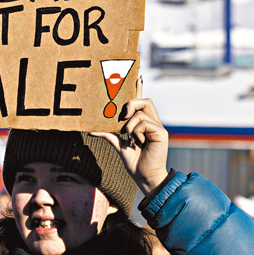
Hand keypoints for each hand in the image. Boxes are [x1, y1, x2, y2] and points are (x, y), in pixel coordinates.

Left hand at [93, 78, 169, 196]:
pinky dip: (136, 131)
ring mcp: (158, 127)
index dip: (139, 89)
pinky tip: (138, 142)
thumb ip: (109, 134)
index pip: (142, 102)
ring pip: (141, 112)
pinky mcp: (161, 133)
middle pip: (145, 101)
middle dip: (131, 103)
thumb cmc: (134, 162)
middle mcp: (152, 123)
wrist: (144, 177)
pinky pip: (144, 122)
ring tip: (131, 139)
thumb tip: (92, 129)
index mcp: (144, 124)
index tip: (137, 77)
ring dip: (130, 125)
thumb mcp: (119, 145)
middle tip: (123, 117)